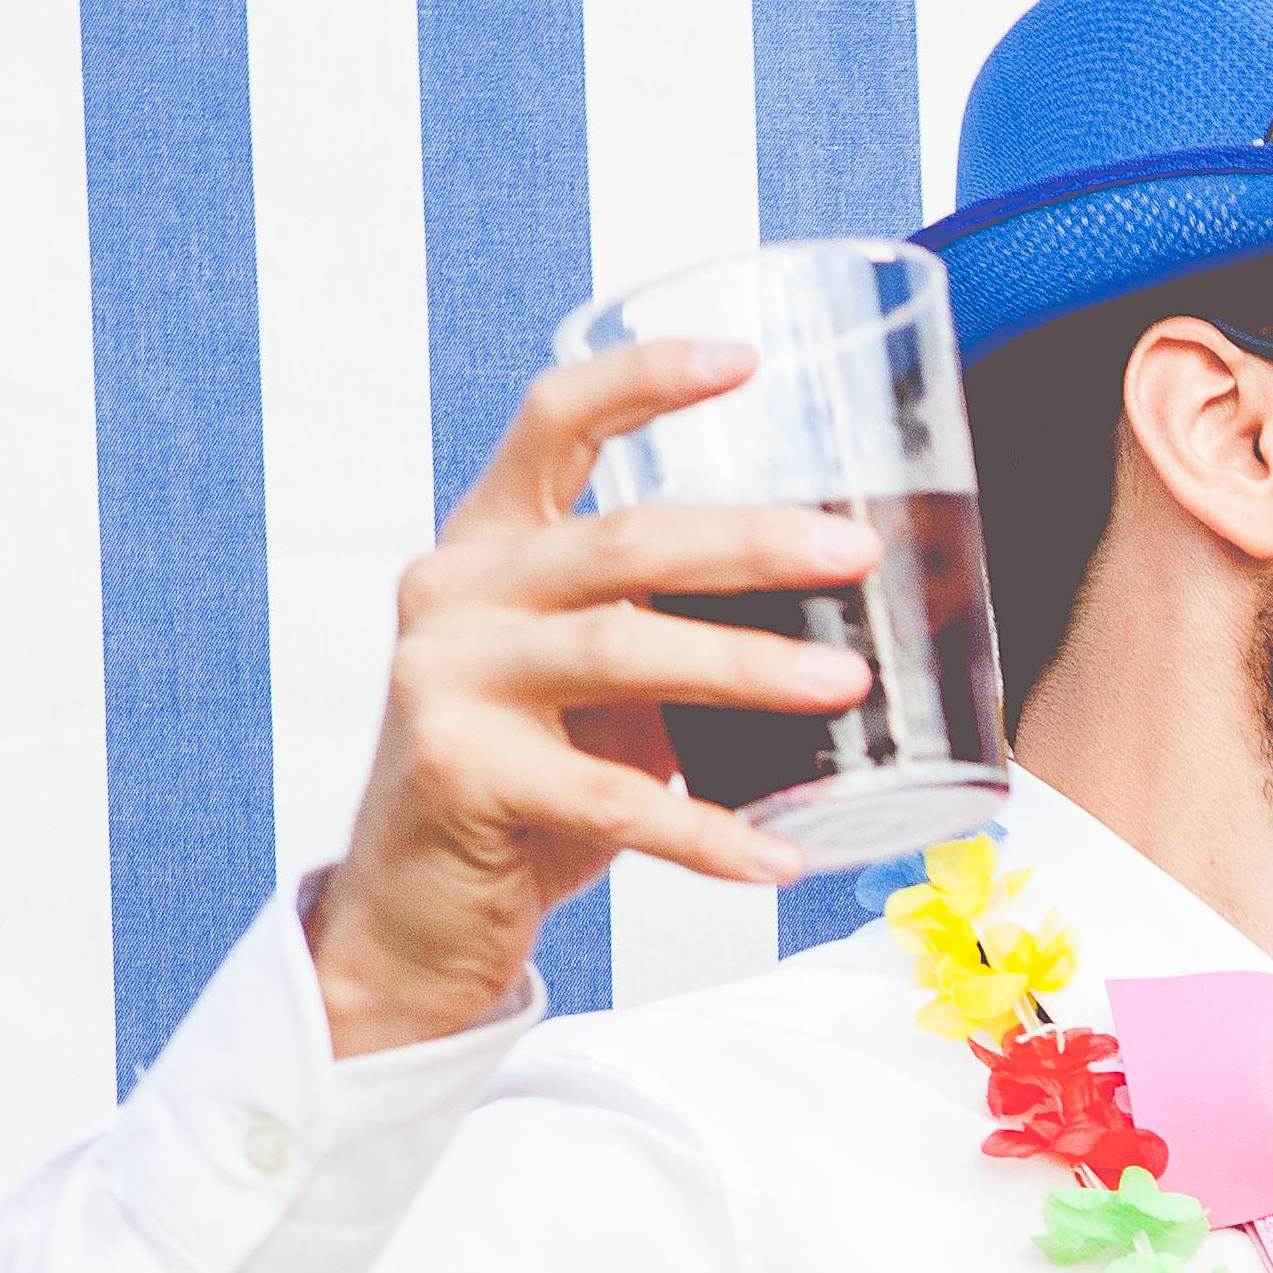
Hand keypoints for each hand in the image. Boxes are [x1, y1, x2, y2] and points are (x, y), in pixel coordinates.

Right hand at [304, 344, 880, 1054]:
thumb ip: (678, 637)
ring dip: (745, 667)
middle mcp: (455, 590)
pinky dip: (707, 832)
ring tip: (846, 685)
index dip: (645, 376)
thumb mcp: (600, 692)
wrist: (418, 914)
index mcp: (491, 543)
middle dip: (750, 542)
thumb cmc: (530, 789)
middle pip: (619, 537)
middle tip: (855, 554)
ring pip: (617, 651)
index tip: (746, 358)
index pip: (556, 420)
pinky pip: (609, 800)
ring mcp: (443, 679)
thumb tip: (846, 618)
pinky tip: (781, 855)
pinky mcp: (457, 773)